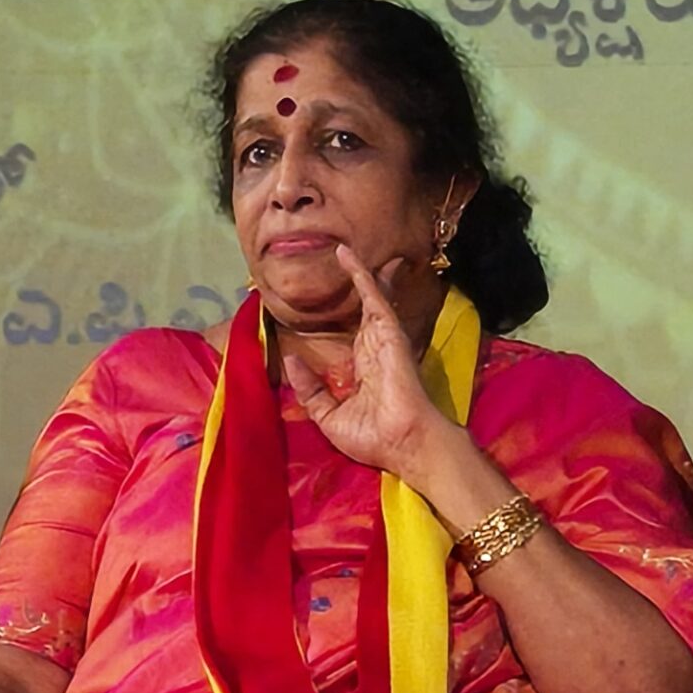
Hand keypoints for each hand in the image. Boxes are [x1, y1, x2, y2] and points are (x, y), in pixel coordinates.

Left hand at [283, 245, 449, 482]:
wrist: (401, 443)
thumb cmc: (373, 437)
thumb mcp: (329, 416)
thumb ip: (310, 390)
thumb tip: (291, 361)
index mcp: (363, 370)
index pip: (351, 338)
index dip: (341, 321)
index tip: (328, 307)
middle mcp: (374, 350)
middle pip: (365, 310)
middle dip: (361, 287)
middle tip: (348, 262)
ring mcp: (383, 339)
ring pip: (370, 297)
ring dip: (360, 273)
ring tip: (347, 249)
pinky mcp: (388, 332)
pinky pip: (373, 298)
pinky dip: (360, 276)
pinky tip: (346, 256)